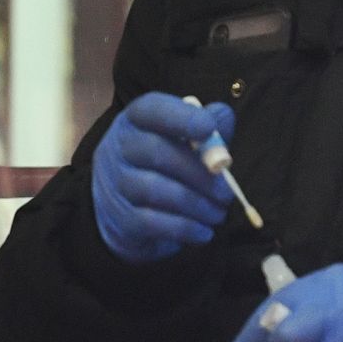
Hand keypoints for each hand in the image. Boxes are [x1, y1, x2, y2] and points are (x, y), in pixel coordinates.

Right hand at [90, 93, 239, 262]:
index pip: (152, 109)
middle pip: (156, 152)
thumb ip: (206, 126)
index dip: (180, 117)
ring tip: (218, 214)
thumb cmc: (162, 164)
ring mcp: (115, 182)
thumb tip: (222, 116)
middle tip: (227, 193)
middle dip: (198, 172)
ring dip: (195, 204)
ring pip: (154, 189)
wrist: (123, 208)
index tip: (208, 127)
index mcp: (136, 120)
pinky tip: (204, 232)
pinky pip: (151, 221)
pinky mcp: (119, 216)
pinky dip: (183, 228)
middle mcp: (119, 146)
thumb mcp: (183, 139)